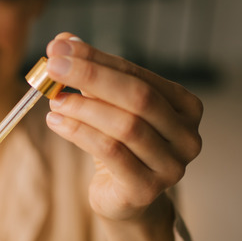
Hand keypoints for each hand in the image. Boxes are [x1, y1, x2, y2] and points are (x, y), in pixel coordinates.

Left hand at [45, 33, 202, 221]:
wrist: (124, 199)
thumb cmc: (120, 145)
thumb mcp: (108, 106)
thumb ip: (91, 74)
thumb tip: (63, 41)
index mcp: (185, 106)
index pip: (138, 74)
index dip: (98, 59)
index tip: (61, 47)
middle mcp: (187, 136)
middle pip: (138, 97)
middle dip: (91, 77)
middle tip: (53, 67)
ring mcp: (171, 165)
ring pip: (125, 126)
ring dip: (83, 108)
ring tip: (54, 99)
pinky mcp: (146, 189)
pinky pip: (111, 153)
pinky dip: (79, 133)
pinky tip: (56, 122)